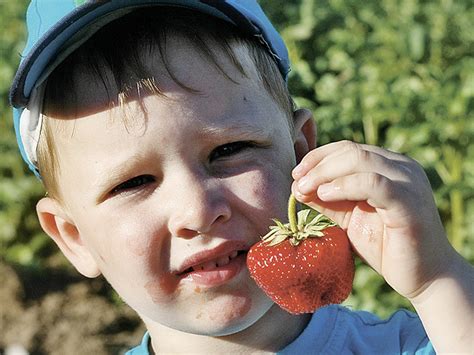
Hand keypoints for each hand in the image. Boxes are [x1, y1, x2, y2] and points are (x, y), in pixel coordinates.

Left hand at [291, 140, 453, 298]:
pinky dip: (344, 185)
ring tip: (305, 189)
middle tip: (296, 182)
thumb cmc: (385, 246)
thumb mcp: (348, 216)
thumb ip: (327, 199)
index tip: (296, 173)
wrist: (423, 277)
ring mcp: (408, 182)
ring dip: (325, 173)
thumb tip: (297, 185)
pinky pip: (373, 183)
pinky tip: (326, 195)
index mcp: (389, 166)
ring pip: (360, 160)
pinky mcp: (409, 202)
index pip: (348, 148)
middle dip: (317, 165)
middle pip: (351, 151)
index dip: (318, 157)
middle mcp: (401, 167)